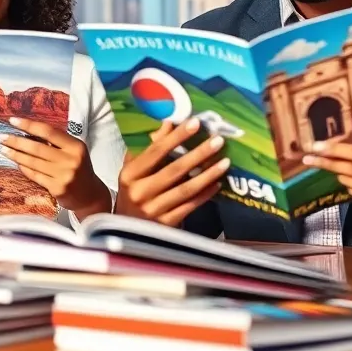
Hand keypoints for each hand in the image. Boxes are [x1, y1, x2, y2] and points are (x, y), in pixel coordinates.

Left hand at [0, 117, 109, 220]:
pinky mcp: (57, 189)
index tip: (13, 121)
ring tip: (3, 149)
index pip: (48, 131)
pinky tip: (16, 162)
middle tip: (1, 137)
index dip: (29, 125)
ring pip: (33, 162)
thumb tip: (28, 132)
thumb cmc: (79, 168)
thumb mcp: (74, 151)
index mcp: (75, 146)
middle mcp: (70, 160)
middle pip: (37, 147)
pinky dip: (24, 168)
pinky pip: (35, 175)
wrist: (90, 195)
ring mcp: (63, 176)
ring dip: (16, 155)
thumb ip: (57, 142)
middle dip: (16, 141)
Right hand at [115, 117, 230, 226]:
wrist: (126, 227)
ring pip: (185, 189)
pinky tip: (217, 184)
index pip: (156, 152)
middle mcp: (140, 192)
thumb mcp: (133, 169)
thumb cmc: (132, 192)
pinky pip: (190, 206)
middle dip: (198, 154)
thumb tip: (169, 123)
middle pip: (174, 170)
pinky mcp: (166, 224)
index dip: (176, 137)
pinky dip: (205, 194)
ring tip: (225, 162)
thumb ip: (150, 147)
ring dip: (207, 175)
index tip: (195, 123)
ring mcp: (153, 210)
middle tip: (218, 141)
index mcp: (130, 174)